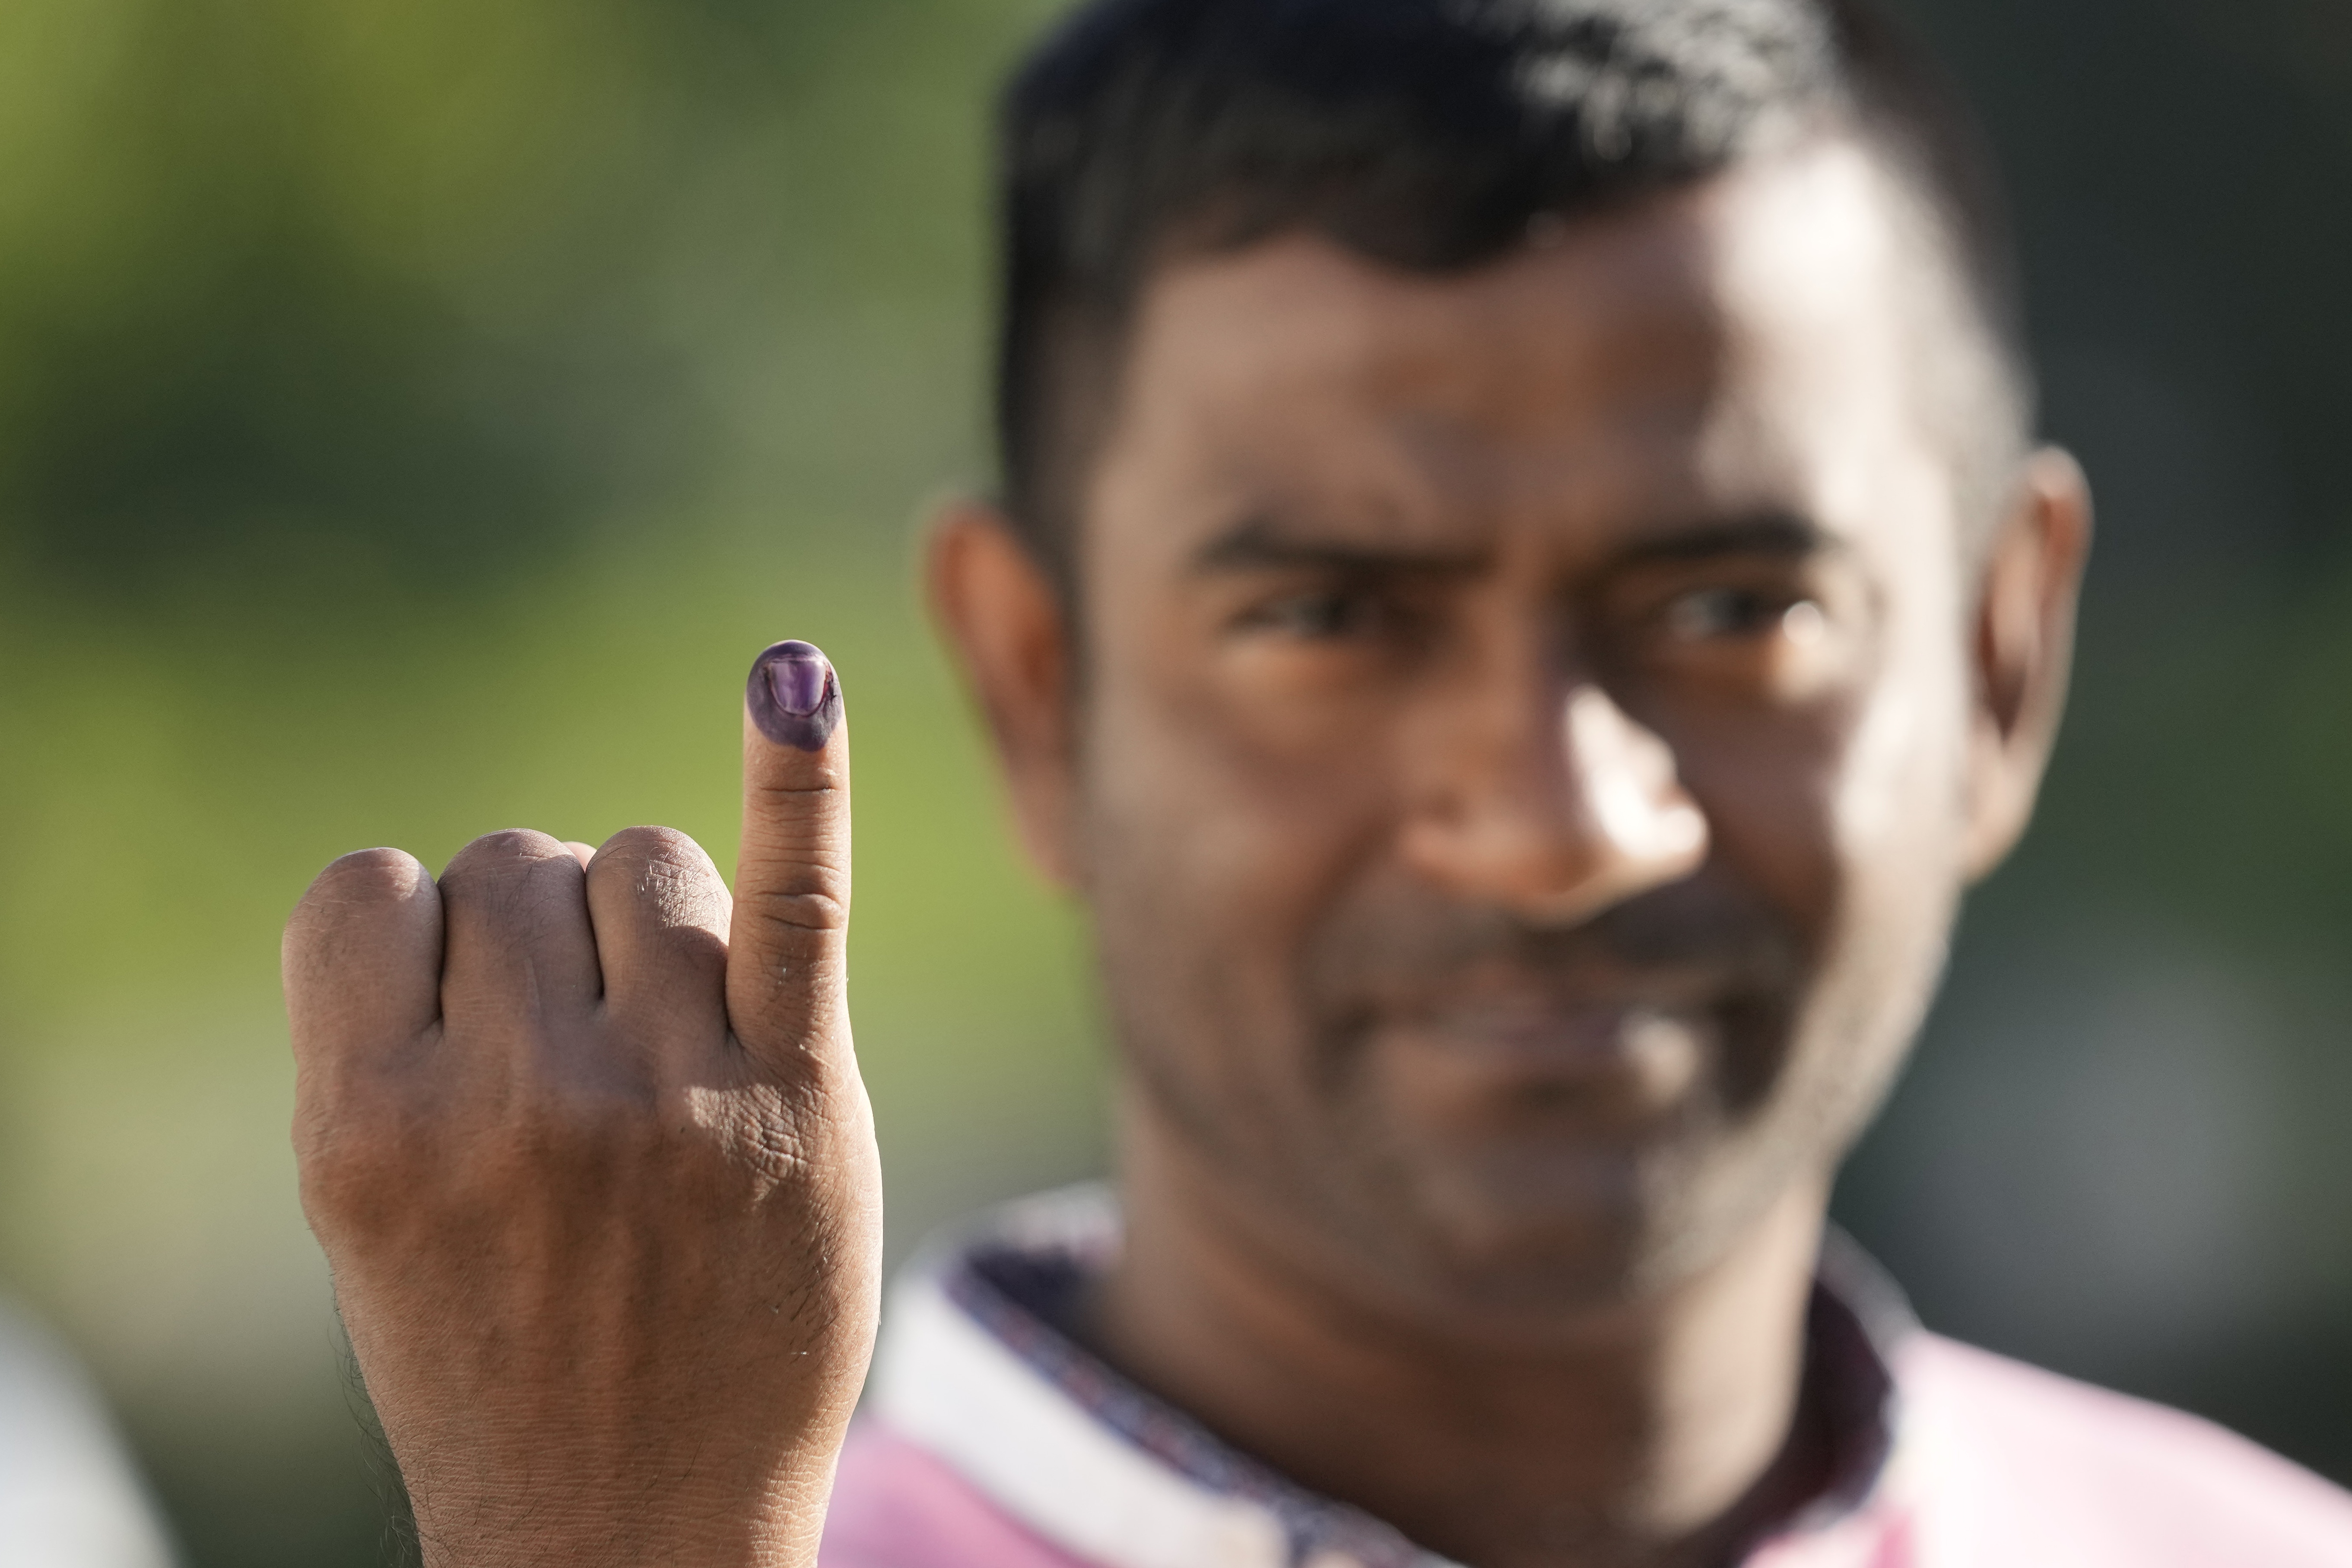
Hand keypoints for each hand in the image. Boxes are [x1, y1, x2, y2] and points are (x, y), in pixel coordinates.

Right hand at [285, 641, 879, 1567]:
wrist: (629, 1526)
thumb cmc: (496, 1353)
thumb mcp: (374, 1211)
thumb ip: (406, 1035)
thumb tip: (509, 861)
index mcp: (367, 1125)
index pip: (372, 890)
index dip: (417, 941)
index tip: (455, 1026)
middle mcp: (518, 1099)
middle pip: (523, 864)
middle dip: (541, 940)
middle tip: (571, 1072)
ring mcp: (669, 1095)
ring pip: (647, 857)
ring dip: (649, 919)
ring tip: (661, 1046)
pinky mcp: (801, 1099)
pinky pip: (794, 896)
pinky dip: (795, 774)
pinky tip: (792, 682)